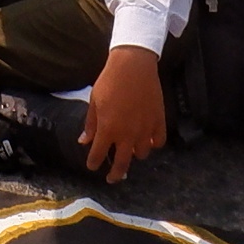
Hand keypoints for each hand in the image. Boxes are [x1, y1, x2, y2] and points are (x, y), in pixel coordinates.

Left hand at [79, 44, 164, 181]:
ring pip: (141, 154)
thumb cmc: (110, 81)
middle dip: (115, 174)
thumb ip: (91, 124)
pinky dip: (153, 143)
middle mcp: (127, 134)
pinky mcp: (159, 122)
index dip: (93, 162)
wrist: (133, 65)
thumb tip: (84, 141)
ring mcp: (145, 130)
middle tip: (112, 178)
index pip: (98, 155)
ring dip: (134, 154)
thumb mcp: (94, 101)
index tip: (92, 166)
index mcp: (108, 129)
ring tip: (131, 150)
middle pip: (122, 164)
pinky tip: (148, 140)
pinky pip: (159, 142)